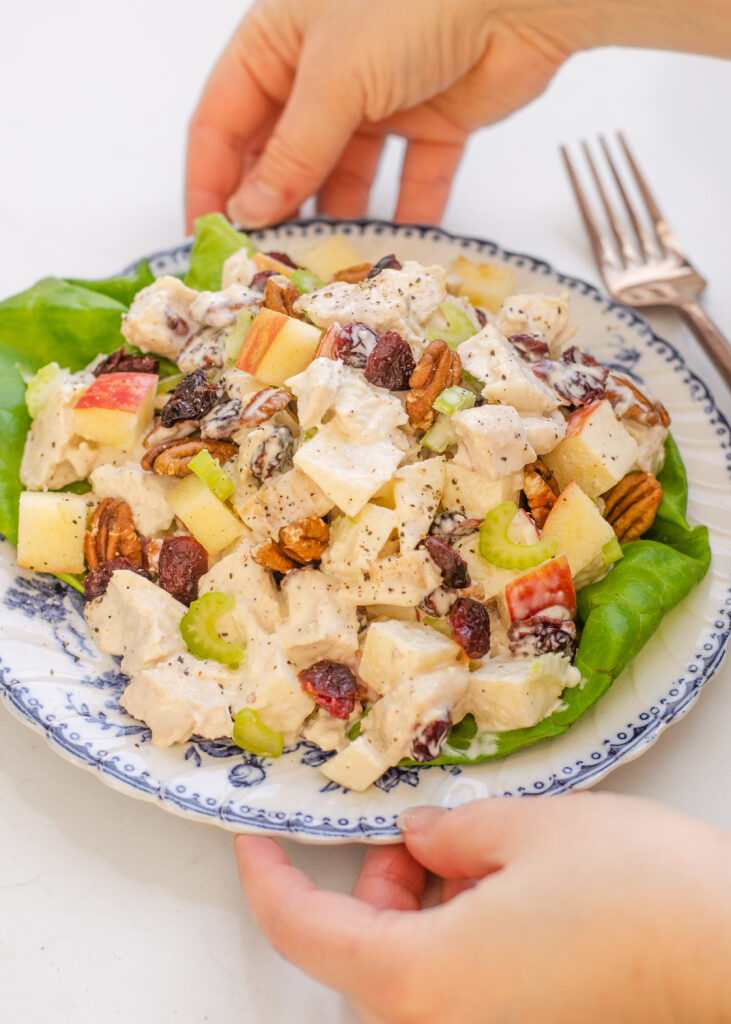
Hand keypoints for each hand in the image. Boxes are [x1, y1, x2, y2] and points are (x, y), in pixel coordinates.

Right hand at [185, 0, 591, 230]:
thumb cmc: (413, 1)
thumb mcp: (334, 78)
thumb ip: (292, 152)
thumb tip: (249, 211)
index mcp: (277, 42)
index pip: (221, 121)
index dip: (209, 182)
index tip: (206, 239)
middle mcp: (322, 73)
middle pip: (281, 155)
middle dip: (273, 210)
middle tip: (264, 266)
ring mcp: (378, 100)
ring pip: (343, 177)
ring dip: (336, 221)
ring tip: (323, 271)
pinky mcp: (431, 124)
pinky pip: (408, 182)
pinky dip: (404, 216)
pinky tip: (391, 253)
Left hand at [235, 793, 730, 1022]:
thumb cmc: (634, 892)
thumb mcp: (525, 830)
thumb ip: (449, 835)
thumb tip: (416, 840)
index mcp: (421, 982)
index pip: (303, 933)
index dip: (268, 879)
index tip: (251, 837)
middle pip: (364, 956)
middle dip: (380, 887)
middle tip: (422, 834)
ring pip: (413, 976)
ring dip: (422, 913)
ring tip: (479, 857)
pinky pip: (460, 995)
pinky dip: (460, 944)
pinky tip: (507, 897)